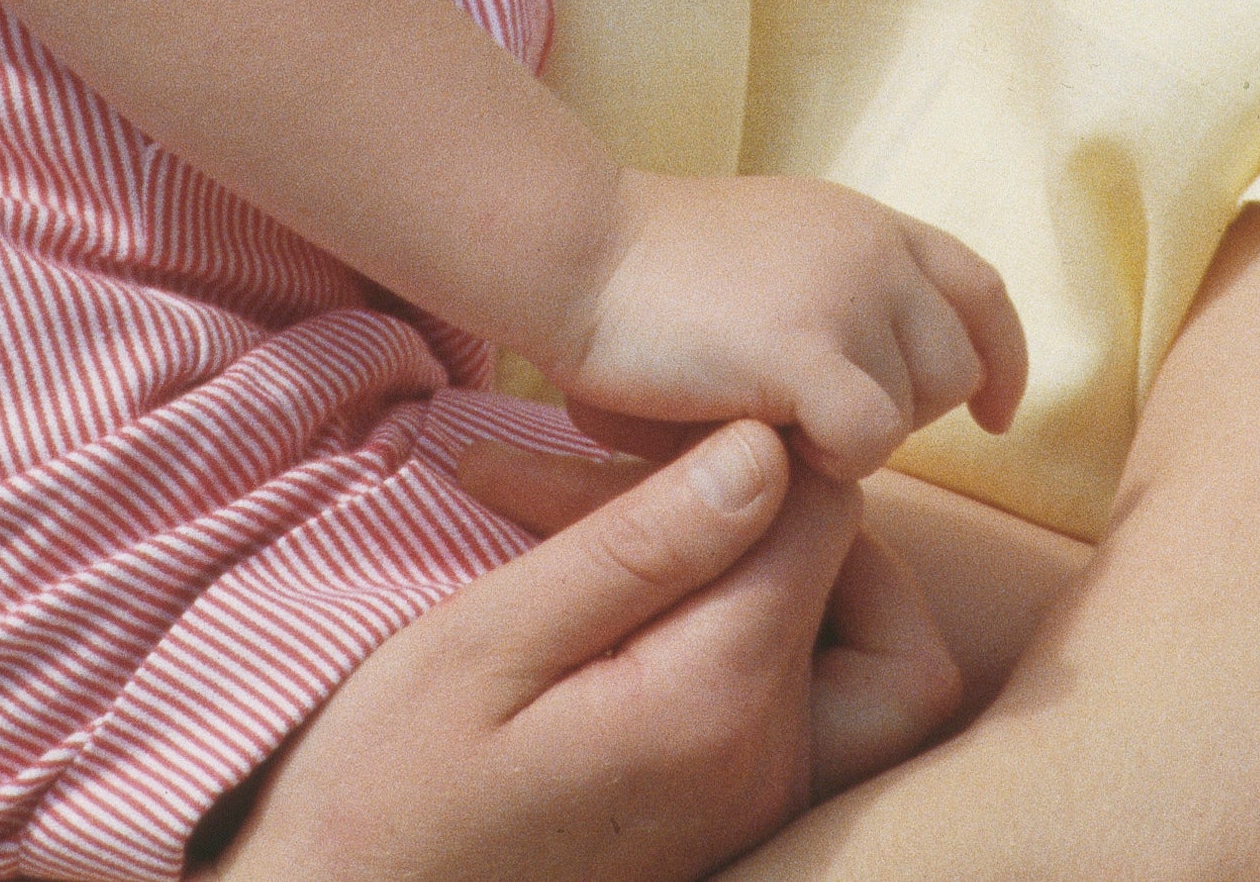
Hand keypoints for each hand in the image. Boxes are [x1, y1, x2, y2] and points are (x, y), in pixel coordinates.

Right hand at [454, 438, 965, 799]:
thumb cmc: (389, 783)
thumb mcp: (487, 643)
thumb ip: (637, 547)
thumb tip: (767, 453)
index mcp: (712, 705)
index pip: (823, 519)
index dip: (757, 446)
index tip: (651, 438)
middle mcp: (765, 769)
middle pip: (870, 591)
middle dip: (784, 514)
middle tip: (655, 486)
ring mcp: (758, 807)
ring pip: (860, 654)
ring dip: (781, 575)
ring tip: (649, 536)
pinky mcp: (736, 821)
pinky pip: (808, 707)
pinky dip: (752, 636)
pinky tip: (643, 604)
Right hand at [553, 174, 1027, 480]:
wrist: (577, 250)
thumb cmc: (653, 273)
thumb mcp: (777, 249)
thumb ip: (843, 289)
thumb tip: (892, 373)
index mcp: (867, 222)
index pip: (980, 290)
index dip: (1002, 357)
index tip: (996, 412)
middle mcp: (872, 248)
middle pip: (955, 366)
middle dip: (903, 414)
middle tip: (815, 423)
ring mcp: (844, 293)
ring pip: (915, 411)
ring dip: (856, 438)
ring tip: (775, 421)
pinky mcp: (805, 347)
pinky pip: (871, 440)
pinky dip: (831, 461)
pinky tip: (769, 441)